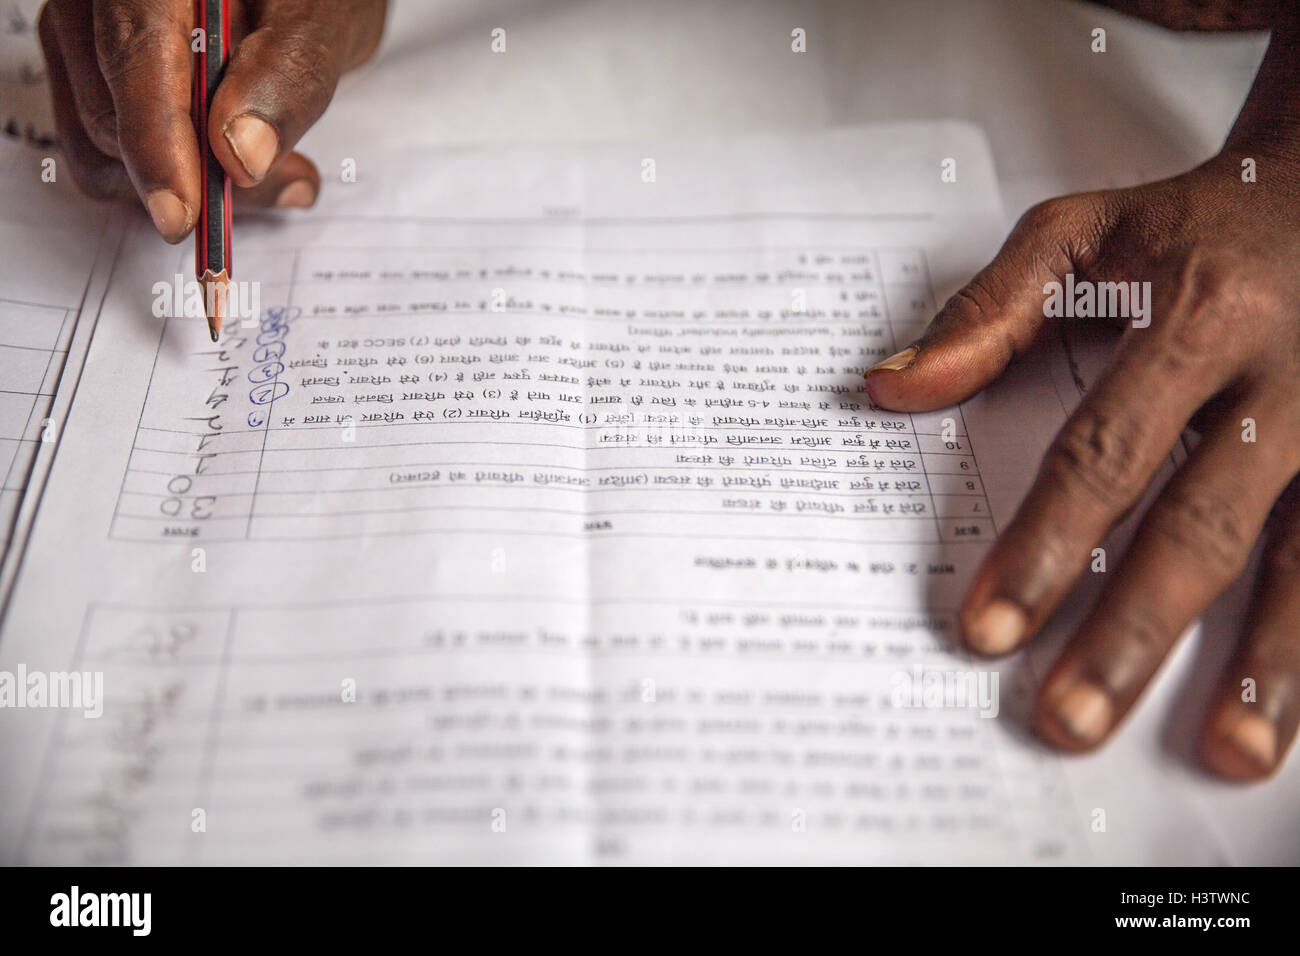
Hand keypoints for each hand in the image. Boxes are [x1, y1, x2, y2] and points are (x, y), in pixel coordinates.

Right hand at [38, 0, 386, 236]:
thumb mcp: (321, 17)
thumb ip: (289, 75)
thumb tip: (241, 157)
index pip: (133, 59)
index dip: (158, 146)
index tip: (185, 213)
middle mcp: (93, 3)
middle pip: (112, 117)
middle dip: (198, 174)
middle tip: (291, 179)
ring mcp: (82, 39)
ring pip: (102, 150)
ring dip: (189, 183)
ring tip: (279, 167)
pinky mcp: (91, 78)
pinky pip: (108, 156)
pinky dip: (175, 178)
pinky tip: (238, 165)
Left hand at [864, 22, 1299, 780]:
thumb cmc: (1207, 216)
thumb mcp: (1092, 228)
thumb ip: (994, 307)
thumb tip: (894, 387)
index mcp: (1202, 314)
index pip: (1106, 450)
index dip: (1046, 545)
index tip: (988, 630)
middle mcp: (1288, 377)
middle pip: (1204, 524)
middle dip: (1136, 632)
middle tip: (1069, 719)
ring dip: (1269, 665)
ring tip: (1228, 753)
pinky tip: (1293, 705)